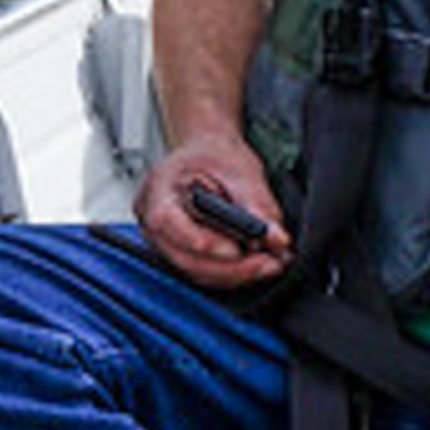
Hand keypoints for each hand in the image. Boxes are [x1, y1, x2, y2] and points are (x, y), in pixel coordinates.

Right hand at [134, 135, 289, 289]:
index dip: (203, 241)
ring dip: (236, 274)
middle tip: (270, 262)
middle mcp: (154, 223)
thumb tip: (276, 237)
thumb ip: (258, 204)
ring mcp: (165, 243)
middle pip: (185, 258)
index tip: (239, 250)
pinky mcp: (182, 255)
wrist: (206, 155)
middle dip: (231, 267)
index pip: (168, 223)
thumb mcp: (239, 169)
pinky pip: (205, 273)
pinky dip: (233, 273)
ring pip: (197, 272)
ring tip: (270, 263)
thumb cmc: (212, 156)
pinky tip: (257, 264)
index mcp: (157, 190)